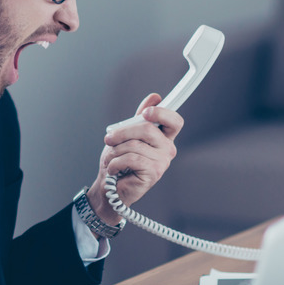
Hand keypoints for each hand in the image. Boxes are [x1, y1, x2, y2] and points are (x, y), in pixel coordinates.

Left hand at [87, 93, 182, 224]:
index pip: (175, 121)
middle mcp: (167, 149)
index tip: (145, 113)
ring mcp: (162, 162)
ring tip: (111, 158)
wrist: (109, 188)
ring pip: (135, 144)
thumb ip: (139, 118)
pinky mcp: (154, 173)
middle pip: (148, 129)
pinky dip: (115, 162)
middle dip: (122, 132)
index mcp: (164, 138)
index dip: (162, 113)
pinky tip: (114, 169)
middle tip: (109, 139)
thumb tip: (155, 97)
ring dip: (115, 150)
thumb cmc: (119, 162)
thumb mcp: (127, 135)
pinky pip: (131, 158)